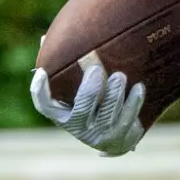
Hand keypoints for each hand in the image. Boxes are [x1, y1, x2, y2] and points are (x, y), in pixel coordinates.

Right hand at [31, 60, 145, 155]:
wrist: (117, 137)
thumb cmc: (92, 104)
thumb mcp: (76, 89)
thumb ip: (64, 67)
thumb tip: (45, 38)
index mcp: (63, 115)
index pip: (45, 106)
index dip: (40, 91)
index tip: (42, 72)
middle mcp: (79, 129)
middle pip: (82, 110)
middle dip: (90, 91)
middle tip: (97, 70)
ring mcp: (100, 137)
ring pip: (107, 117)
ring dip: (114, 96)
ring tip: (120, 76)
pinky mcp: (120, 141)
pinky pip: (128, 122)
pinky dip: (133, 104)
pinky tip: (139, 88)